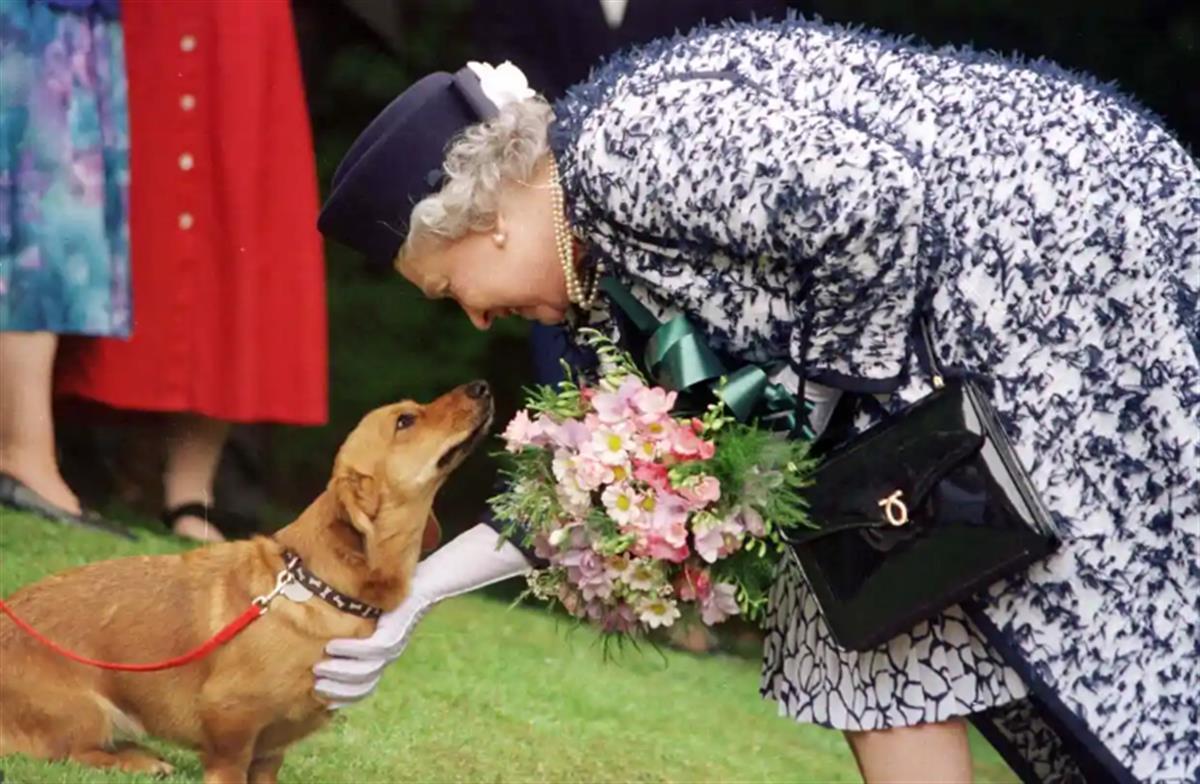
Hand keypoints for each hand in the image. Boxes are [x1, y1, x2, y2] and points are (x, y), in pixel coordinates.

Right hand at [312, 524, 529, 707]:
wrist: (432, 580)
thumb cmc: (400, 592)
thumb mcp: (373, 612)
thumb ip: (357, 624)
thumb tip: (326, 630)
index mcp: (385, 654)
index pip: (365, 688)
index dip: (344, 697)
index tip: (323, 700)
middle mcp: (391, 654)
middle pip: (363, 685)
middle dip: (337, 690)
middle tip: (315, 686)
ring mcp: (395, 645)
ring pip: (365, 671)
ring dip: (340, 673)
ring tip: (319, 668)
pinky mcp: (396, 632)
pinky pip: (371, 649)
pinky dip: (350, 651)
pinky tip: (332, 646)